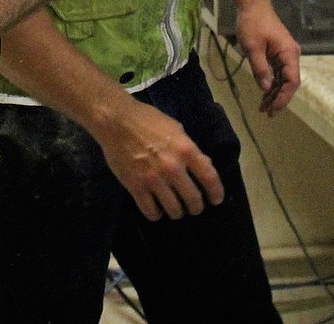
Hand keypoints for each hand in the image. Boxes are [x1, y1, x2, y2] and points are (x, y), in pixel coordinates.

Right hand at [94, 96, 224, 221]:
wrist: (117, 121)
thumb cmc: (148, 120)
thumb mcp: (176, 128)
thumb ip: (189, 149)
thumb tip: (203, 166)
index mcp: (186, 149)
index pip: (209, 177)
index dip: (216, 192)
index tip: (216, 199)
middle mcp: (173, 167)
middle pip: (193, 200)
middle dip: (196, 207)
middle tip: (194, 207)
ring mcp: (154, 179)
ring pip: (174, 210)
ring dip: (177, 212)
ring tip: (175, 209)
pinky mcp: (136, 187)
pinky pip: (151, 212)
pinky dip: (156, 214)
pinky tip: (156, 209)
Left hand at [235, 2, 301, 115]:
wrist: (252, 4)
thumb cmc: (252, 23)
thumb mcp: (253, 47)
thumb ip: (261, 69)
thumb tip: (267, 88)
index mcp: (289, 53)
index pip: (292, 81)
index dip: (283, 98)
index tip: (273, 109)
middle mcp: (291, 54)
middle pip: (289, 82)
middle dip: (278, 98)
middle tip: (266, 113)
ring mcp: (285, 53)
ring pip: (283, 78)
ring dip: (274, 92)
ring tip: (263, 107)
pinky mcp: (278, 52)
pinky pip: (278, 71)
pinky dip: (271, 82)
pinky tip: (264, 93)